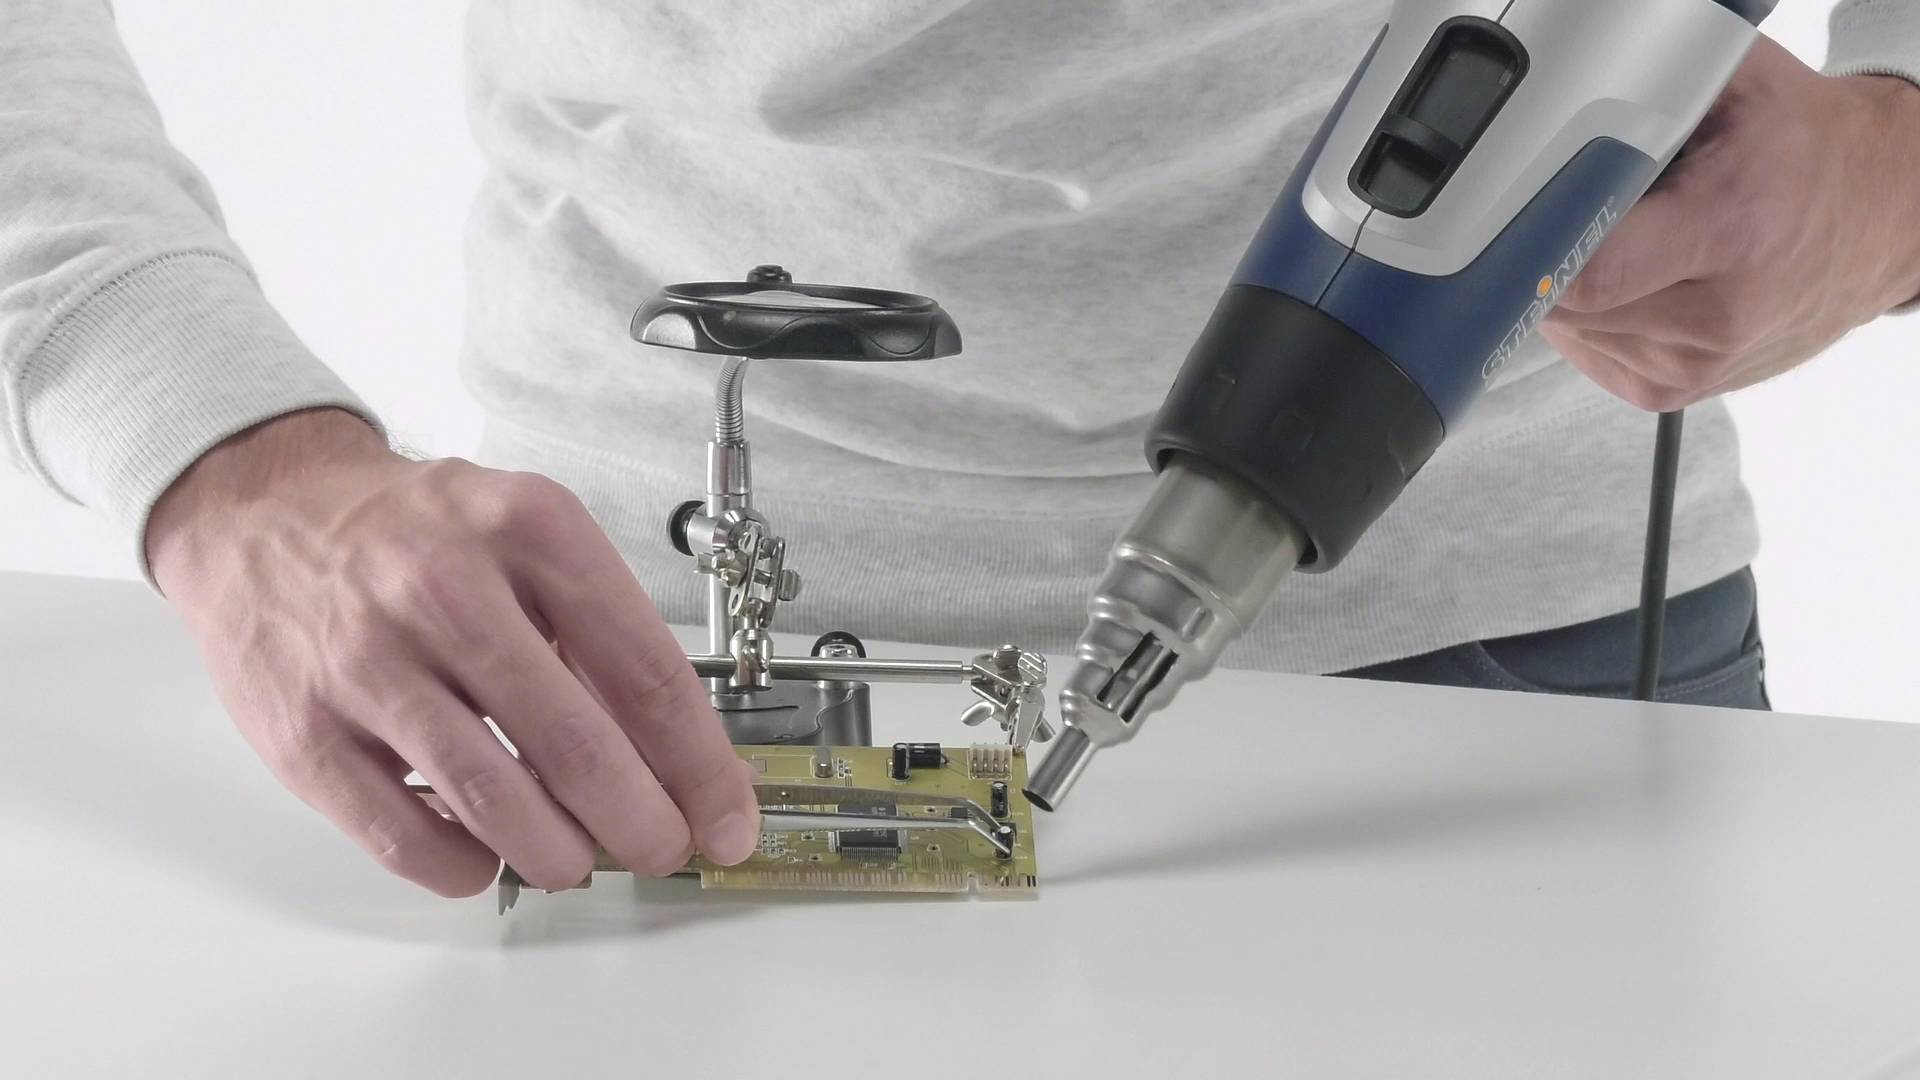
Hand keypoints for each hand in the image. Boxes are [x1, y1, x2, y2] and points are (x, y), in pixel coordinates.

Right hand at [148, 409, 760, 895]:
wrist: (262, 512)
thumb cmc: (414, 532)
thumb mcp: (526, 538)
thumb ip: (598, 635)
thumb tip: (679, 760)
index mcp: (528, 528)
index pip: (646, 670)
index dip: (700, 765)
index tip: (728, 816)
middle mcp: (446, 587)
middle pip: (579, 746)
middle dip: (641, 823)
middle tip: (660, 848)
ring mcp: (368, 661)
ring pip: (497, 802)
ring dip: (561, 855)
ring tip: (579, 858)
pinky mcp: (306, 731)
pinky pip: (406, 837)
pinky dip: (465, 866)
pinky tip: (486, 854)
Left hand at [1543, 37, 1919, 411]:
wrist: (1879, 216)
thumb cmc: (1803, 149)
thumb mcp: (1732, 90)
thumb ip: (1643, 99)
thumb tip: (1553, 118)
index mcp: (1731, 228)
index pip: (1592, 273)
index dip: (1538, 253)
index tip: (1513, 231)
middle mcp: (1720, 310)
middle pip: (1570, 306)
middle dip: (1549, 258)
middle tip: (1569, 214)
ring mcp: (1701, 360)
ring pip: (1572, 332)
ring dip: (1570, 288)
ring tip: (1626, 240)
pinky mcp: (1681, 390)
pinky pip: (1593, 355)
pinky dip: (1591, 319)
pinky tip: (1630, 280)